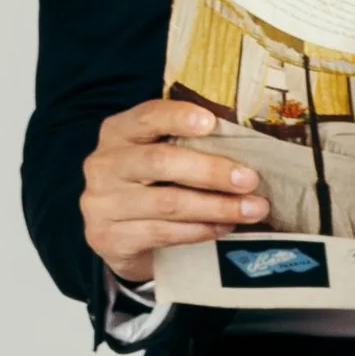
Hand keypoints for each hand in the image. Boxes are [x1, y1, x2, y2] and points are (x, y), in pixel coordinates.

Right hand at [81, 99, 270, 283]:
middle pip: (161, 162)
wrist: (114, 237)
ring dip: (216, 207)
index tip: (211, 122)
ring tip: (251, 209)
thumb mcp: (156, 156)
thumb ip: (186, 145)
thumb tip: (245, 144)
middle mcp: (104, 165)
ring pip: (168, 203)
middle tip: (250, 179)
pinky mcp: (110, 238)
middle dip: (211, 170)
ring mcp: (103, 204)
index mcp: (117, 133)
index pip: (147, 117)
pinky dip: (200, 230)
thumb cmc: (148, 186)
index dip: (178, 117)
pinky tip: (224, 227)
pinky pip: (164, 233)